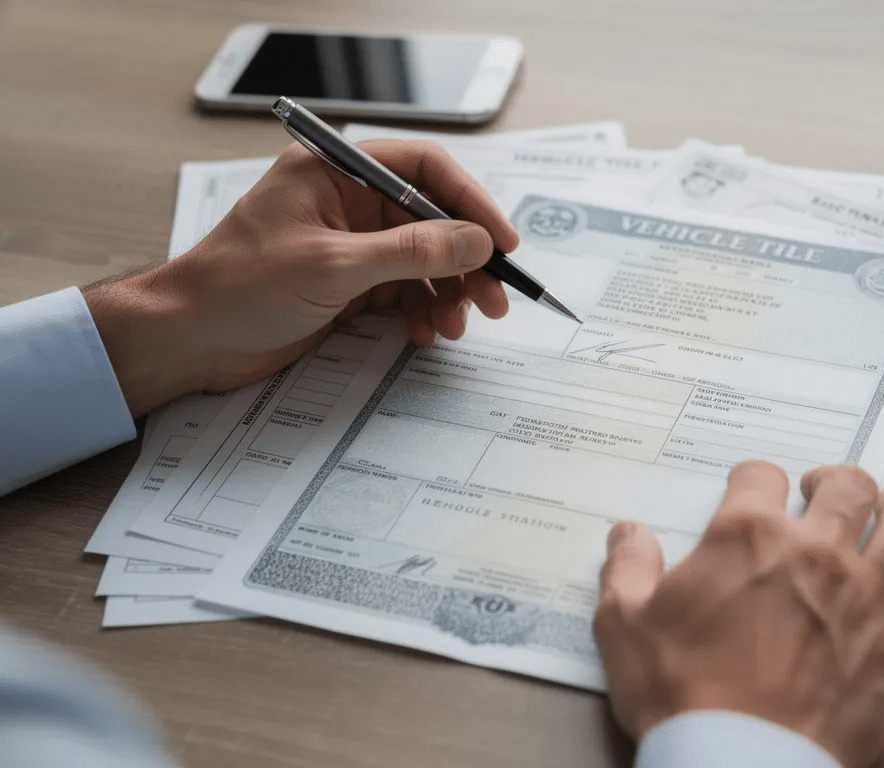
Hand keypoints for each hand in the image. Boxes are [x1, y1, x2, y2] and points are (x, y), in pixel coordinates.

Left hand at [83, 139, 519, 415]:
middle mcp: (346, 201)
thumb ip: (410, 252)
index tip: (502, 242)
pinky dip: (422, 311)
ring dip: (448, 292)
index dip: (470, 202)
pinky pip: (404, 290)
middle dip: (466, 261)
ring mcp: (348, 244)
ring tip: (455, 325)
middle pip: (432, 219)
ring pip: (423, 260)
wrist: (187, 340)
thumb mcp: (332, 267)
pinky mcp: (347, 284)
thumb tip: (474, 242)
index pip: (423, 168)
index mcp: (334, 171)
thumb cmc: (236, 288)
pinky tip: (424, 332)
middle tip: (495, 299)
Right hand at [593, 460, 883, 767]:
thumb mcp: (625, 624)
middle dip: (837, 479)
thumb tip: (627, 533)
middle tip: (826, 487)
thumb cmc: (682, 695)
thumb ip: (627, 568)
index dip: (754, 476)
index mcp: (748, 538)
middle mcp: (816, 554)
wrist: (738, 763)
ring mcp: (866, 600)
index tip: (751, 486)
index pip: (760, 476)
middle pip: (848, 488)